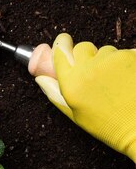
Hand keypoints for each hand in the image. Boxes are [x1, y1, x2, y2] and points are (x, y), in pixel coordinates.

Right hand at [28, 33, 135, 161]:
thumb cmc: (107, 124)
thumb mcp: (75, 114)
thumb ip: (55, 93)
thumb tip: (40, 78)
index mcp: (70, 82)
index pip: (60, 51)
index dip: (62, 45)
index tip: (64, 43)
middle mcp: (87, 68)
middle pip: (81, 47)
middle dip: (85, 55)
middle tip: (93, 72)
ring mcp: (110, 61)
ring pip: (104, 50)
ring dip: (107, 60)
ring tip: (114, 81)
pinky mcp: (130, 57)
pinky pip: (123, 53)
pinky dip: (125, 62)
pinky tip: (127, 79)